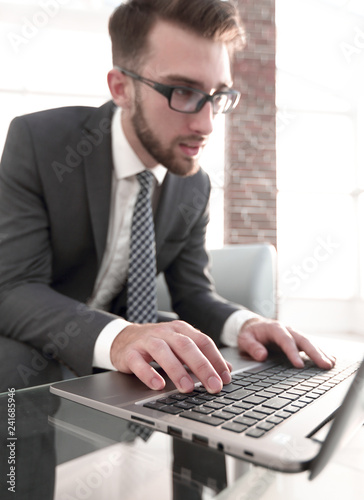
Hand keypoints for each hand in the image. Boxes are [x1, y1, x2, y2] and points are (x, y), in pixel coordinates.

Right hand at [110, 320, 231, 392]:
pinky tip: (158, 386)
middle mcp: (165, 332)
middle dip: (202, 366)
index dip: (216, 359)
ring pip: (163, 352)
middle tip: (214, 386)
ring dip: (177, 371)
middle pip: (186, 346)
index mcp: (181, 330)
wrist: (123, 338)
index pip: (203, 341)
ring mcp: (146, 341)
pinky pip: (139, 363)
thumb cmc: (157, 344)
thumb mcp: (180, 346)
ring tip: (188, 389)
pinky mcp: (130, 352)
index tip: (226, 378)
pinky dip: (149, 374)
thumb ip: (202, 356)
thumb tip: (227, 370)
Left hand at [238, 317, 335, 368]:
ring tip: (330, 365)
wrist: (254, 325)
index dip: (293, 353)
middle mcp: (288, 330)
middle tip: (325, 365)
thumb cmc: (250, 333)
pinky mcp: (298, 341)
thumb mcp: (245, 339)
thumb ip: (252, 347)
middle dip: (315, 353)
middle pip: (303, 340)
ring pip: (310, 343)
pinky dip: (321, 352)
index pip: (286, 340)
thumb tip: (262, 356)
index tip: (299, 365)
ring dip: (321, 353)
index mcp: (275, 329)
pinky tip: (331, 360)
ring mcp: (294, 335)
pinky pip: (311, 346)